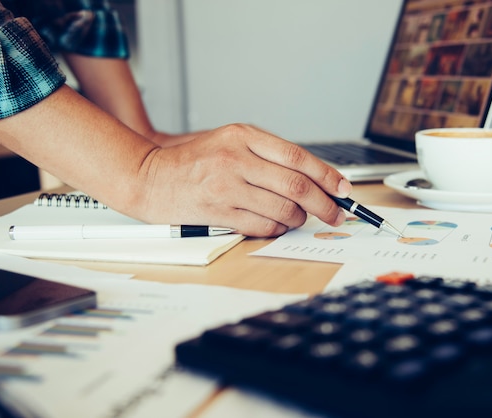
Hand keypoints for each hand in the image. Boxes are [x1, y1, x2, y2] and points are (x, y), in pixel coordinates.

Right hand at [135, 124, 351, 236]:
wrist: (148, 177)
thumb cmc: (192, 161)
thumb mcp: (229, 141)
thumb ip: (267, 153)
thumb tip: (312, 176)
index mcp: (243, 136)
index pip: (298, 157)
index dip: (327, 176)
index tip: (343, 189)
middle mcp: (237, 159)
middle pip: (297, 186)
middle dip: (325, 204)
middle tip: (335, 214)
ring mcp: (227, 187)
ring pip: (283, 210)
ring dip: (300, 219)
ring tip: (300, 219)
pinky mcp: (218, 213)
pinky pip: (263, 227)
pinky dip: (278, 229)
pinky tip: (277, 225)